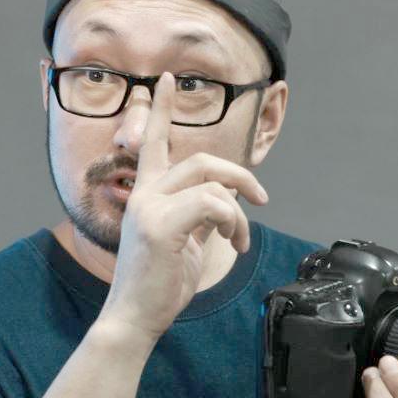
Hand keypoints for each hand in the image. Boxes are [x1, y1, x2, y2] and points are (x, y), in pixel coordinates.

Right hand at [98, 73, 268, 343]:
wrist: (135, 318)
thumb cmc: (158, 284)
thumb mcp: (184, 241)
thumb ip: (200, 214)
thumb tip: (228, 197)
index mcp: (145, 194)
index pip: (153, 142)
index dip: (160, 110)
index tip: (166, 80)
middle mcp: (143, 194)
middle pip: (201, 160)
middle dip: (240, 176)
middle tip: (262, 198)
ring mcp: (150, 208)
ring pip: (212, 182)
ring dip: (239, 212)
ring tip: (238, 238)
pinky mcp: (162, 226)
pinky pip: (213, 204)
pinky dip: (233, 222)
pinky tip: (231, 242)